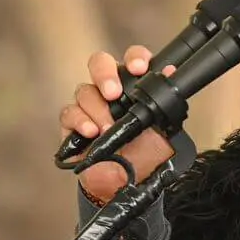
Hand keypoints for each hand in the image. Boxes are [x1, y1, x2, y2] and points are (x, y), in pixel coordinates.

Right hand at [59, 45, 176, 201]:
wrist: (123, 181)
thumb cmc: (141, 153)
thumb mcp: (160, 131)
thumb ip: (165, 103)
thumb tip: (170, 74)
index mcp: (133, 86)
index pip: (132, 59)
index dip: (134, 58)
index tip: (139, 68)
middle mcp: (109, 90)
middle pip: (100, 64)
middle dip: (105, 75)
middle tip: (113, 93)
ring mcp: (89, 104)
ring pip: (85, 91)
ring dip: (97, 110)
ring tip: (106, 129)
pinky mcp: (72, 122)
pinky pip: (69, 112)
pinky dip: (80, 121)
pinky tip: (90, 132)